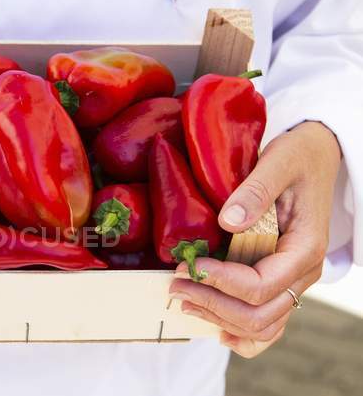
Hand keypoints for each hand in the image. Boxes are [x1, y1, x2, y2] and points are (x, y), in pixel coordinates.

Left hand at [169, 121, 340, 357]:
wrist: (314, 158)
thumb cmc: (297, 157)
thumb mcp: (279, 162)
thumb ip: (256, 190)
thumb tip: (227, 221)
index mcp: (304, 248)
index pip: (260, 285)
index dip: (221, 282)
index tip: (190, 266)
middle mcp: (302, 273)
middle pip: (258, 315)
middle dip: (212, 304)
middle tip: (176, 285)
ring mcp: (291, 281)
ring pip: (261, 326)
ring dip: (219, 319)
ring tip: (184, 300)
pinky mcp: (278, 279)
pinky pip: (267, 322)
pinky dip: (241, 332)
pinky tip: (215, 326)